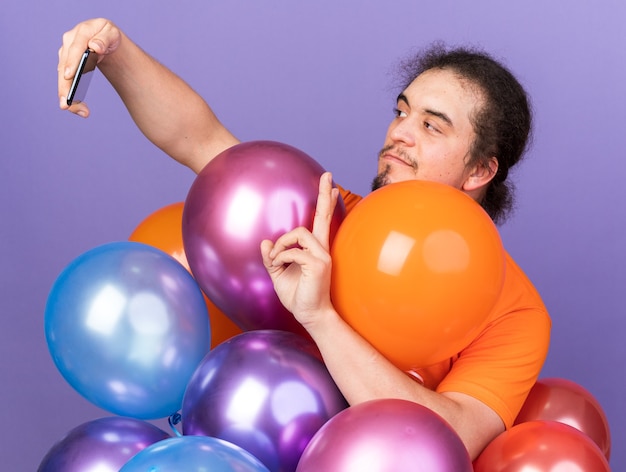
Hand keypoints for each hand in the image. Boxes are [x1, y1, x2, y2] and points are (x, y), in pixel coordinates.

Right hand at [58, 18, 121, 116]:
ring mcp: (66, 53)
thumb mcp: (112, 34)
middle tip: (67, 104)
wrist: (104, 39)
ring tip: (78, 111)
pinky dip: (72, 95)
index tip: (69, 75)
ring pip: (64, 76)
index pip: (75, 48)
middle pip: (65, 66)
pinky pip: (67, 81)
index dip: (72, 61)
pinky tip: (80, 109)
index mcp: (82, 32)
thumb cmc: (109, 35)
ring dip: (67, 95)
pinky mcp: (66, 64)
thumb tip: (95, 47)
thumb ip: (104, 39)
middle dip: (65, 85)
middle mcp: (69, 42)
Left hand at [261, 172, 339, 327]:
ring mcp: (322, 256)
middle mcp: (322, 249)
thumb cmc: (297, 296)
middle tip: (328, 174)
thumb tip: (266, 241)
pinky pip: (292, 252)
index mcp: (315, 250)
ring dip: (281, 244)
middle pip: (323, 217)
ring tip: (276, 260)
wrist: (311, 316)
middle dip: (324, 195)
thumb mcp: (279, 275)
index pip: (322, 222)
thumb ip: (273, 258)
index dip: (326, 204)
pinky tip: (278, 267)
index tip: (332, 186)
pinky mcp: (318, 264)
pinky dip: (280, 258)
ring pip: (298, 233)